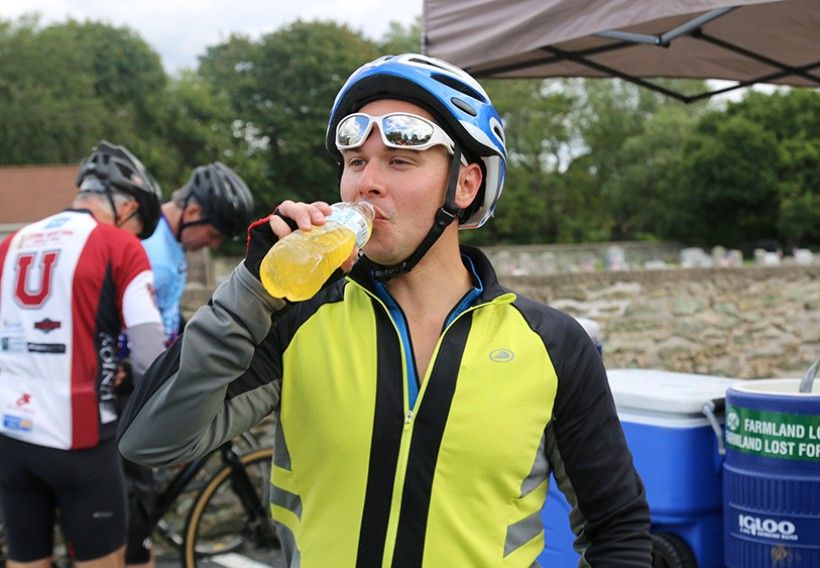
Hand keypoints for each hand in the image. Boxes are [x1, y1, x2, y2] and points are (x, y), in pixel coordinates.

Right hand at [244, 200, 358, 280]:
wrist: (274, 287)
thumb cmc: (301, 273)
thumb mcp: (324, 268)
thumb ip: (339, 261)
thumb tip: (354, 252)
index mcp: (309, 227)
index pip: (316, 210)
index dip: (321, 207)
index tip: (329, 212)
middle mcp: (295, 222)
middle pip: (304, 206)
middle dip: (313, 210)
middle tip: (320, 222)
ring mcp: (281, 223)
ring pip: (290, 207)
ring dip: (300, 213)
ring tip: (305, 227)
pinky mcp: (266, 229)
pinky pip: (273, 220)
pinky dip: (278, 222)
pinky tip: (280, 227)